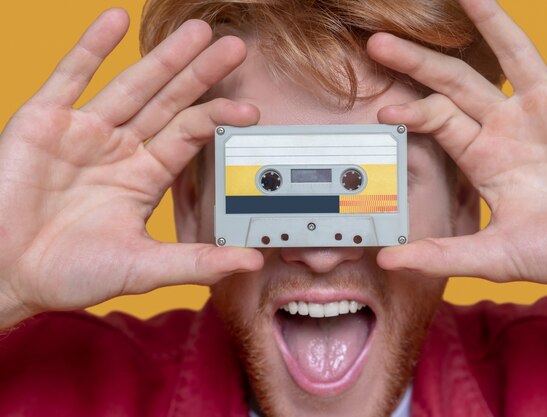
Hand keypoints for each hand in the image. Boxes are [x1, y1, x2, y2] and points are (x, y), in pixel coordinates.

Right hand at [0, 9, 262, 327]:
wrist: (8, 275)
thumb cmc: (72, 273)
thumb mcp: (143, 267)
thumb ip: (197, 261)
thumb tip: (251, 261)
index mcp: (145, 175)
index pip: (190, 134)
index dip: (219, 118)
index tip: (250, 109)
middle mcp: (121, 148)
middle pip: (169, 101)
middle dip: (200, 73)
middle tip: (233, 47)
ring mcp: (84, 131)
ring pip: (132, 84)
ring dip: (163, 57)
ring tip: (196, 31)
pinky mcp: (44, 121)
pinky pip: (71, 76)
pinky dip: (91, 48)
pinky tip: (114, 20)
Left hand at [368, 0, 546, 293]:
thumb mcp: (493, 255)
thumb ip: (441, 255)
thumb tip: (386, 262)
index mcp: (484, 156)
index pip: (439, 120)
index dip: (413, 113)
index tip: (385, 112)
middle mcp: (509, 125)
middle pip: (457, 81)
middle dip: (419, 62)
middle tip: (379, 42)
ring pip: (513, 53)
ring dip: (489, 21)